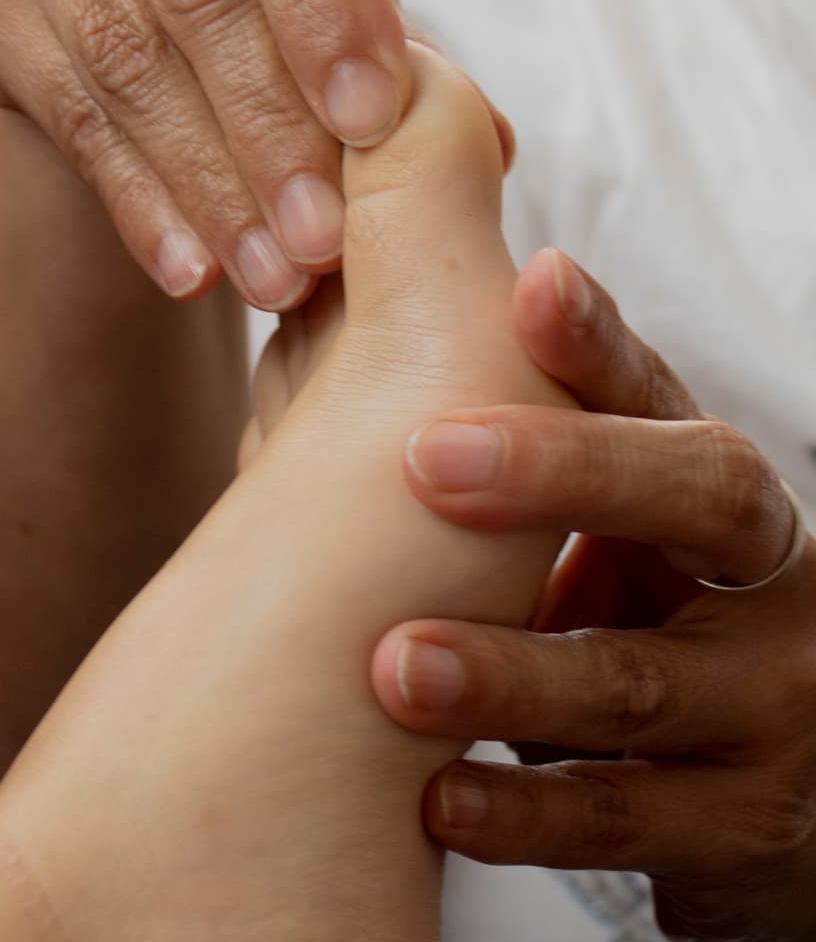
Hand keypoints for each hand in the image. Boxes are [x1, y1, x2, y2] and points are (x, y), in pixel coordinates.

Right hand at [0, 0, 408, 309]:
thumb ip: (387, 39)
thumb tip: (485, 139)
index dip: (321, 2)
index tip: (370, 121)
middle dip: (267, 127)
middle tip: (322, 240)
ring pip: (122, 58)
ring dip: (208, 186)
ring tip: (276, 279)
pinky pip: (68, 115)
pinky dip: (138, 202)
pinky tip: (192, 273)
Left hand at [372, 249, 815, 940]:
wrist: (736, 764)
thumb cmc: (630, 606)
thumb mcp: (598, 521)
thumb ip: (506, 438)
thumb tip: (334, 330)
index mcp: (705, 481)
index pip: (655, 392)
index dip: (594, 341)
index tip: (525, 286)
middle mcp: (764, 571)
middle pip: (700, 494)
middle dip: (566, 470)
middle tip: (424, 458)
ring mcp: (771, 699)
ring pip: (642, 679)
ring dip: (511, 672)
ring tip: (394, 665)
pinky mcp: (748, 820)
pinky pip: (631, 817)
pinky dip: (528, 811)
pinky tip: (436, 798)